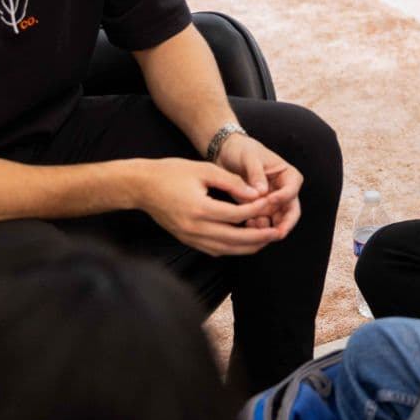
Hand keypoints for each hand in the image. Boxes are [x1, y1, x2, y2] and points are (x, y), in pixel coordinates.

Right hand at [134, 158, 283, 256]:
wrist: (141, 186)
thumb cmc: (171, 173)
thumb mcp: (203, 169)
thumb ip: (231, 182)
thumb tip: (256, 193)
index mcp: (200, 209)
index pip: (237, 215)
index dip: (257, 210)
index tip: (273, 204)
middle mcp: (195, 229)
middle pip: (235, 239)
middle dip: (259, 237)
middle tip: (278, 232)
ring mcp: (190, 238)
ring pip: (226, 250)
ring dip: (248, 247)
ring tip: (266, 240)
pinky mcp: (187, 240)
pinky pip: (214, 250)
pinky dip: (232, 249)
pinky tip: (244, 243)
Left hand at [214, 133, 302, 237]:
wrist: (226, 153)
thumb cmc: (242, 150)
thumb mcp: (250, 157)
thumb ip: (256, 173)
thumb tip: (262, 191)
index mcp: (287, 175)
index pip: (292, 189)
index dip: (283, 197)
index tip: (269, 200)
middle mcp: (283, 191)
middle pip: (291, 210)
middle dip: (285, 223)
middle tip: (277, 234)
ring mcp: (272, 202)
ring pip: (278, 220)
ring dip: (269, 228)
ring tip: (254, 226)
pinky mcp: (259, 209)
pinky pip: (263, 223)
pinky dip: (258, 227)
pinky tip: (247, 225)